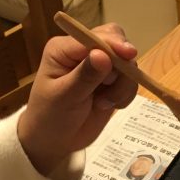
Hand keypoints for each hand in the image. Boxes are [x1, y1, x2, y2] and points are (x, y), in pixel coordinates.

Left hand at [18, 23, 137, 175]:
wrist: (55, 141)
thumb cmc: (50, 117)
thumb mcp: (64, 97)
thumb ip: (84, 76)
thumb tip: (103, 55)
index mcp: (64, 48)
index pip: (94, 37)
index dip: (113, 44)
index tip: (128, 55)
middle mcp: (83, 51)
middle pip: (116, 41)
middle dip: (121, 66)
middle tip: (115, 87)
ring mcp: (99, 65)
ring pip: (127, 63)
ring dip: (121, 86)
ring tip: (102, 104)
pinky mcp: (111, 81)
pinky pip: (130, 80)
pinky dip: (124, 95)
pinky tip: (107, 106)